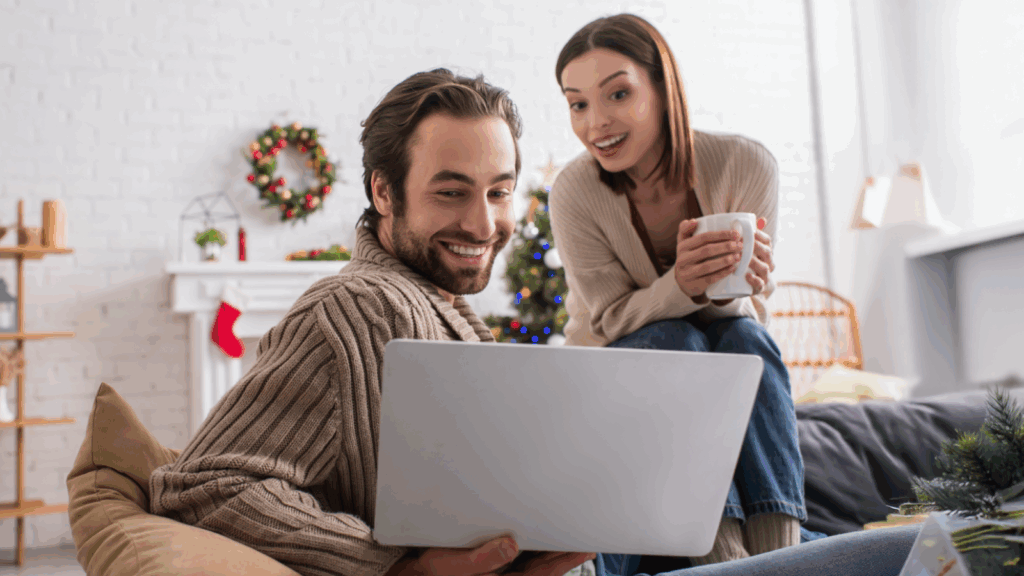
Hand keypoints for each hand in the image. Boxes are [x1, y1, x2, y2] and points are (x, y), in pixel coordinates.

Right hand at [385, 536, 594, 575]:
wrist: (392, 574)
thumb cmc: (414, 573)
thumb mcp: (438, 565)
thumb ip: (474, 561)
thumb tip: (510, 545)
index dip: (562, 563)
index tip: (584, 547)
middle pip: (539, 569)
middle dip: (562, 552)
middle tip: (586, 535)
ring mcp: (492, 573)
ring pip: (528, 562)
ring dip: (548, 548)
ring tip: (568, 530)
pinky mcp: (484, 563)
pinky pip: (513, 555)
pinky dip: (528, 544)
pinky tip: (535, 530)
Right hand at [673, 219, 742, 299]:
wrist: (683, 282)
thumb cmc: (689, 259)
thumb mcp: (684, 244)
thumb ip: (686, 230)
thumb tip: (694, 221)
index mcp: (682, 246)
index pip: (703, 237)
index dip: (721, 235)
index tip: (736, 234)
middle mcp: (682, 259)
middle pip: (706, 250)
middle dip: (725, 247)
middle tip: (740, 245)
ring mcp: (686, 273)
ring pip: (707, 265)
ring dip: (725, 260)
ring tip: (738, 256)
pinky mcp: (693, 285)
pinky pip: (709, 279)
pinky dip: (722, 273)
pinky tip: (732, 268)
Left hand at [744, 217, 773, 295]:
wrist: (744, 284)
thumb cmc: (745, 260)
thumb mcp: (747, 247)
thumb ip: (751, 234)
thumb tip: (761, 219)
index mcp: (766, 251)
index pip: (767, 240)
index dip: (760, 235)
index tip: (749, 231)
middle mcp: (768, 262)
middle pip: (767, 253)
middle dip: (756, 247)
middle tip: (742, 243)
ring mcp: (765, 276)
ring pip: (765, 268)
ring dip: (754, 262)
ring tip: (742, 258)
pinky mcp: (759, 288)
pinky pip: (760, 285)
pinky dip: (755, 280)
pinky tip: (747, 275)